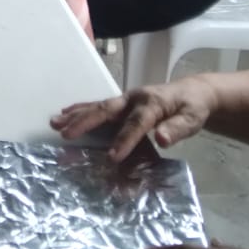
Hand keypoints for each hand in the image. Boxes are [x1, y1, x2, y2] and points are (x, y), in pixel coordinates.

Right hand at [50, 76, 216, 161]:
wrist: (193, 91)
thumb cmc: (193, 107)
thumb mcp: (193, 118)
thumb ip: (178, 128)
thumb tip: (162, 139)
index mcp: (152, 103)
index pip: (136, 123)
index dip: (124, 139)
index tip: (112, 157)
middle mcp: (134, 98)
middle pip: (107, 109)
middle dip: (85, 122)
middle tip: (66, 133)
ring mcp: (125, 98)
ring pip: (98, 106)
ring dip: (76, 115)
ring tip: (56, 122)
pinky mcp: (121, 102)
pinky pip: (98, 105)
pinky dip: (81, 109)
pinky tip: (65, 114)